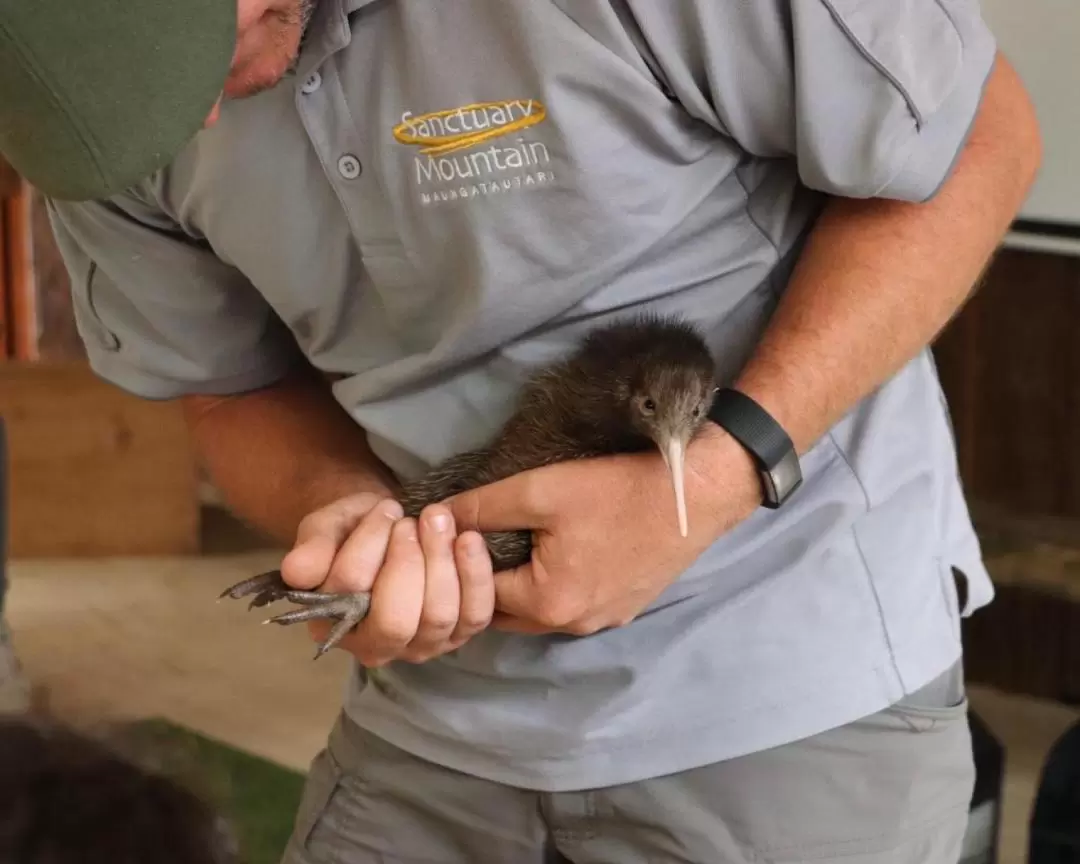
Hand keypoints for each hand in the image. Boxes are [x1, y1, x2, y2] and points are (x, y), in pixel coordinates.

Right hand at [279, 492, 494, 664]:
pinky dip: (476, 575)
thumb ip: (313, 546)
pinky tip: (470, 539)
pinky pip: (475, 614)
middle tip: (412, 520)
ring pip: (437, 617)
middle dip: (409, 562)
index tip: (384, 509)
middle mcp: (376, 646)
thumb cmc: (354, 530)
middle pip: (396, 620)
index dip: (369, 545)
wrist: (391, 527)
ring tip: (438, 519)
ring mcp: (421, 645)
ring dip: (442, 561)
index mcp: (331, 623)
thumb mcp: (327, 527)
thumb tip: (297, 571)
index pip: (349, 591)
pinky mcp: (459, 632)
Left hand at [445, 426, 760, 635]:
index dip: (459, 563)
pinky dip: (555, 584)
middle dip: (485, 581)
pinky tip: (557, 549)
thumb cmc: (617, 490)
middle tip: (475, 540)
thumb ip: (482, 506)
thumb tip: (437, 514)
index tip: (453, 533)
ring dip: (521, 584)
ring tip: (511, 542)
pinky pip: (573, 605)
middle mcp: (573, 625)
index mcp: (547, 604)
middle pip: (508, 612)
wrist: (697, 494)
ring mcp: (603, 620)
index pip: (478, 594)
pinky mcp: (624, 607)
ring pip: (540, 611)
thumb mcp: (540, 489)